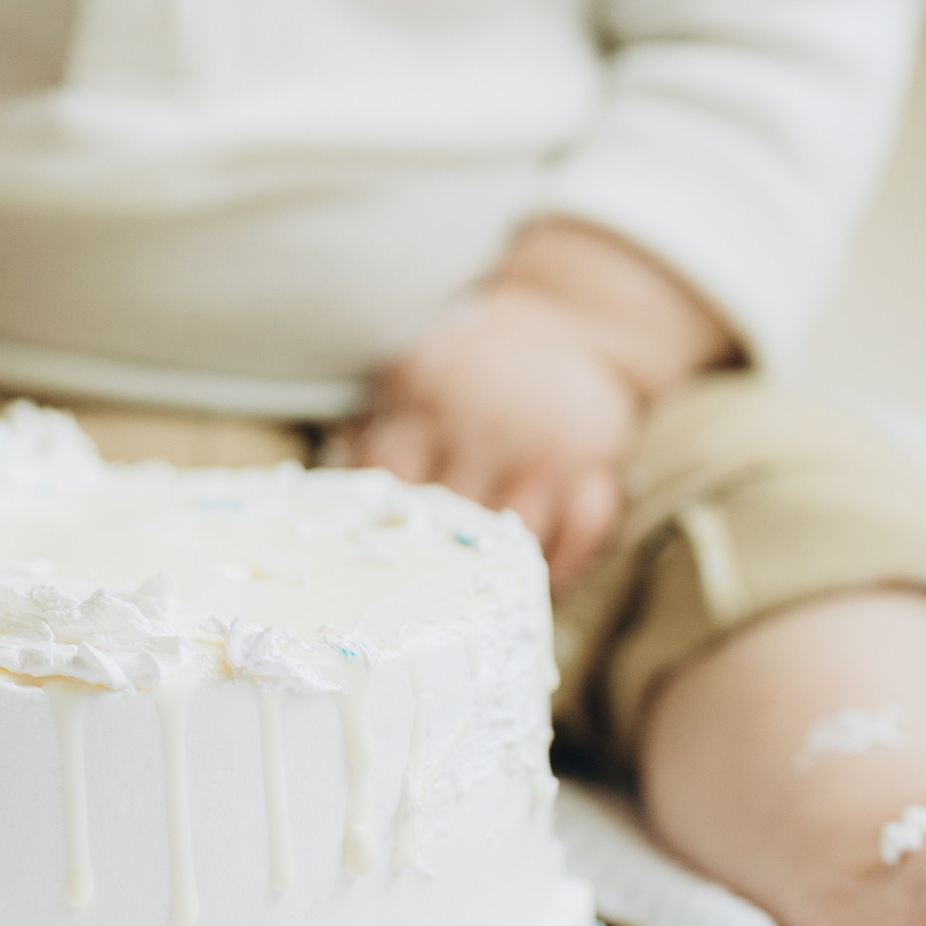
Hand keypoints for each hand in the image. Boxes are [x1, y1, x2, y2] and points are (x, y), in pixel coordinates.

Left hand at [355, 220, 735, 588]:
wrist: (561, 318)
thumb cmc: (462, 369)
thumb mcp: (406, 385)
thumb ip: (372, 443)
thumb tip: (326, 520)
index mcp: (423, 401)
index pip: (387, 481)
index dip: (377, 528)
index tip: (368, 564)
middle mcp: (485, 427)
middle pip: (454, 526)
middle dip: (436, 569)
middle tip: (419, 605)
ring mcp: (544, 447)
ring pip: (521, 542)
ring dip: (501, 579)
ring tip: (477, 607)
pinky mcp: (598, 458)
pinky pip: (585, 532)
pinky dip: (566, 566)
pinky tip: (538, 584)